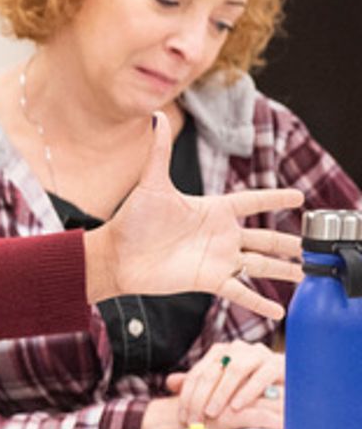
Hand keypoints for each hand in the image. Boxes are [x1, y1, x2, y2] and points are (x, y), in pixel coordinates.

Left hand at [88, 111, 302, 317]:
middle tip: (311, 245)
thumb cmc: (132, 220)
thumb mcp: (151, 183)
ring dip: (283, 270)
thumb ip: (159, 151)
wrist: (116, 256)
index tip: (298, 197)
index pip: (251, 202)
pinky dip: (259, 303)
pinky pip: (240, 292)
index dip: (274, 199)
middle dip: (288, 242)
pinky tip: (277, 312)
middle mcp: (219, 235)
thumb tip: (155, 116)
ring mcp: (216, 259)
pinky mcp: (208, 280)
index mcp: (212, 209)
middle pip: (264, 238)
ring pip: (260, 265)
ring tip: (306, 273)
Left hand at [169, 340, 284, 425]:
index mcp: (220, 352)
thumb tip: (171, 383)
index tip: (184, 418)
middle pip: (212, 373)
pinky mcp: (278, 363)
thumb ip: (198, 383)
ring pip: (234, 371)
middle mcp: (236, 349)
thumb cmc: (253, 384)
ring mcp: (258, 354)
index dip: (187, 398)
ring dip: (221, 394)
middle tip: (196, 420)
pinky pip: (261, 376)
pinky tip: (238, 406)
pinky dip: (248, 392)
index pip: (197, 374)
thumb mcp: (223, 385)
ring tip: (213, 413)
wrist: (293, 379)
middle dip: (200, 399)